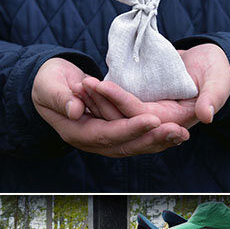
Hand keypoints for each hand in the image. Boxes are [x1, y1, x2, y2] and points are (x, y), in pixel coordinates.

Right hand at [32, 58, 170, 156]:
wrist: (48, 84)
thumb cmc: (48, 82)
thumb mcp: (49, 85)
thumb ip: (61, 98)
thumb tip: (75, 110)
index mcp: (74, 131)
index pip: (105, 134)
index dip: (129, 128)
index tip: (152, 119)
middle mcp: (90, 141)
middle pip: (123, 146)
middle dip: (151, 139)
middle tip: (177, 131)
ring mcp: (102, 139)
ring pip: (133, 146)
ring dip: (158, 142)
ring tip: (182, 134)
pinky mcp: (112, 133)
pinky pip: (135, 139)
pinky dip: (155, 137)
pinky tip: (174, 133)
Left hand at [78, 43, 229, 129]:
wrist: (209, 60)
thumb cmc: (216, 68)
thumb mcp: (218, 79)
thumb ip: (214, 96)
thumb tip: (206, 116)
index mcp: (172, 122)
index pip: (139, 115)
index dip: (120, 100)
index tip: (101, 85)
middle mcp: (154, 124)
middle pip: (120, 118)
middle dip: (99, 102)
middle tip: (81, 84)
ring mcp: (143, 116)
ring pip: (113, 113)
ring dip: (95, 99)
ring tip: (78, 82)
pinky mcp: (136, 107)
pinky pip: (113, 105)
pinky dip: (99, 96)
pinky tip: (83, 85)